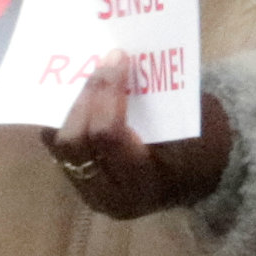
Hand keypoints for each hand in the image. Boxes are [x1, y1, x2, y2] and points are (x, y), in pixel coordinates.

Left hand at [47, 52, 234, 218]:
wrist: (194, 183)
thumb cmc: (197, 151)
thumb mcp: (185, 131)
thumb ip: (153, 106)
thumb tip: (121, 62)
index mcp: (143, 184)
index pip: (109, 135)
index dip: (107, 92)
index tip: (118, 59)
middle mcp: (110, 195)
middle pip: (75, 141)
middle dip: (85, 97)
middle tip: (101, 65)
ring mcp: (89, 193)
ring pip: (60, 145)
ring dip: (71, 107)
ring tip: (87, 77)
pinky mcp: (79, 185)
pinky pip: (59, 149)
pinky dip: (66, 120)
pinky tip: (80, 97)